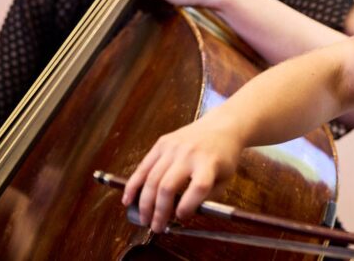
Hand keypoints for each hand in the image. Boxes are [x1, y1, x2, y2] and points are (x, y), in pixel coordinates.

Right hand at [122, 113, 243, 232]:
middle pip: (167, 186)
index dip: (187, 206)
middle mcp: (189, 153)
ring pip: (152, 179)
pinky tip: (128, 200)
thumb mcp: (225, 178)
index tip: (181, 217)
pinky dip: (133, 185)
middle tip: (156, 227)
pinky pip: (143, 167)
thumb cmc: (223, 156)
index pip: (198, 187)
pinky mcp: (162, 143)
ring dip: (144, 203)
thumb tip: (183, 216)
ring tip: (145, 219)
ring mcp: (173, 147)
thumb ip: (207, 198)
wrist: (222, 125)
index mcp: (209, 162)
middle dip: (159, 211)